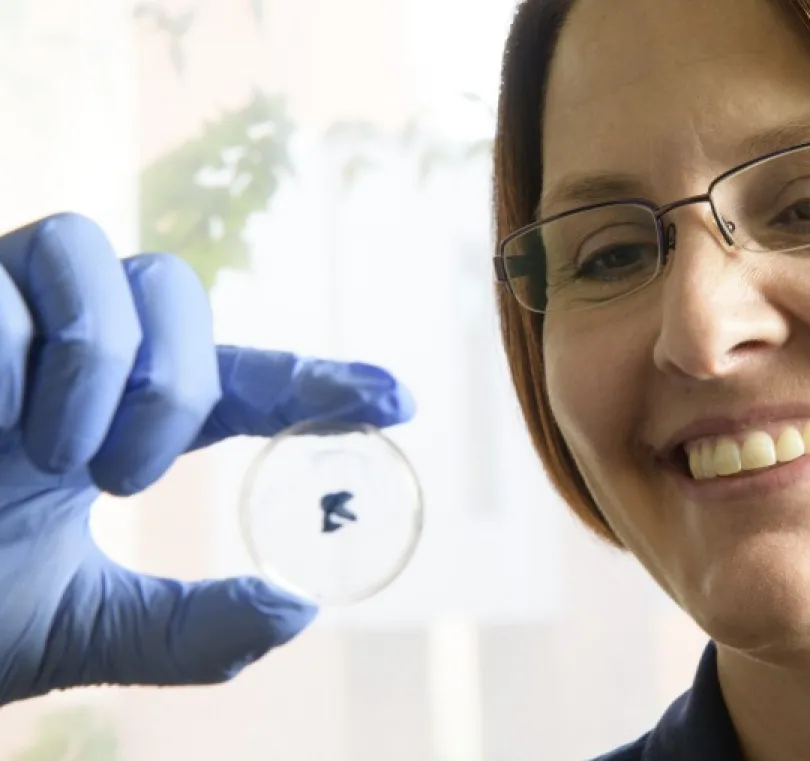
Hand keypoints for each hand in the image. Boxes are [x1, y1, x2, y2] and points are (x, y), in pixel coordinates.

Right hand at [0, 213, 414, 705]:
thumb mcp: (77, 631)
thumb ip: (185, 629)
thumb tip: (299, 608)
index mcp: (111, 419)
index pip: (241, 383)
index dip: (321, 383)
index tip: (401, 401)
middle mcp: (61, 352)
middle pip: (177, 286)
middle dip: (178, 381)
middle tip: (124, 476)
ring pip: (99, 255)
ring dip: (101, 361)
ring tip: (54, 456)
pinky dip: (6, 358)